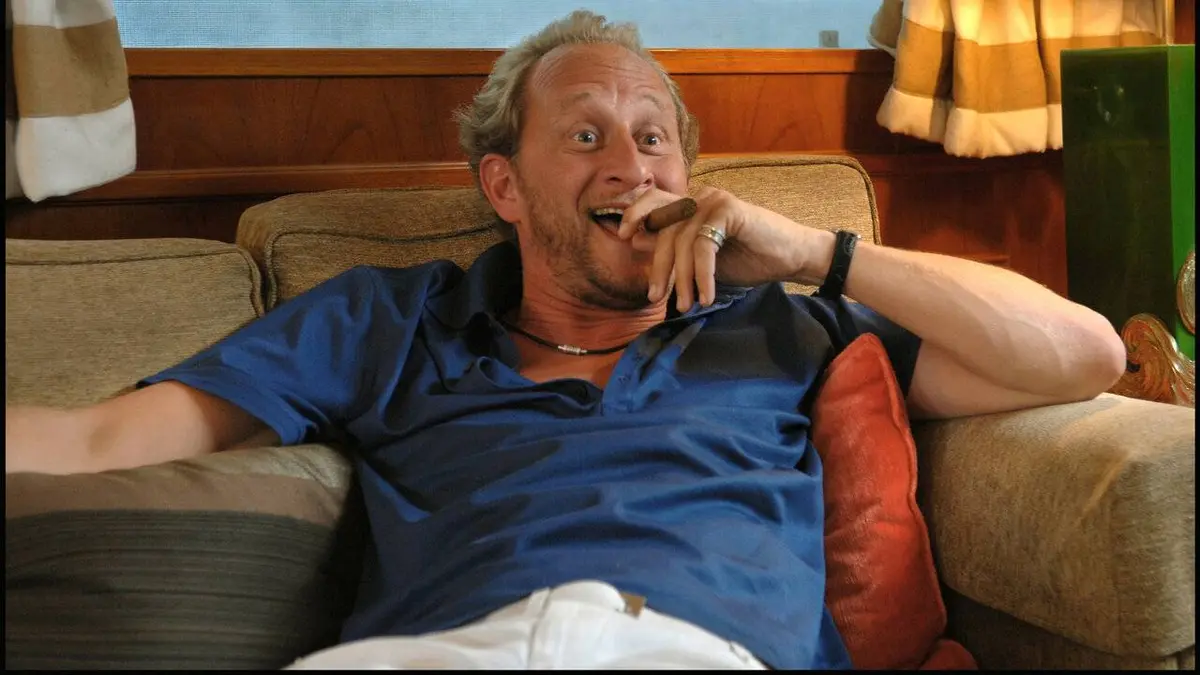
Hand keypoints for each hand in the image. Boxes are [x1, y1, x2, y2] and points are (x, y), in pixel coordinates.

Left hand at [618, 186, 830, 310]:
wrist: (790, 256)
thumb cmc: (748, 257)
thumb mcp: (701, 257)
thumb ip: (673, 247)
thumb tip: (635, 238)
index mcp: (690, 204)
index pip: (653, 201)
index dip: (635, 213)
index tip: (622, 236)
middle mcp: (699, 196)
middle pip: (664, 229)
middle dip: (659, 268)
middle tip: (656, 297)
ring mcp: (714, 200)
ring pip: (682, 241)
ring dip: (682, 278)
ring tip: (687, 304)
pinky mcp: (729, 210)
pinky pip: (704, 246)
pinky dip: (702, 274)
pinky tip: (707, 295)